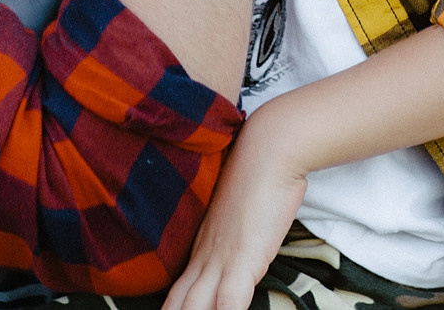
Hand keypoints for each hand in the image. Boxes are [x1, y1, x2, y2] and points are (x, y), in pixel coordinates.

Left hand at [163, 107, 307, 309]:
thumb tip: (237, 247)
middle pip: (176, 307)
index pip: (174, 296)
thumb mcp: (239, 216)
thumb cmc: (257, 178)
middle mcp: (202, 259)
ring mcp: (219, 260)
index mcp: (199, 249)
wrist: (268, 149)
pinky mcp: (242, 260)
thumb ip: (232, 237)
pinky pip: (229, 304)